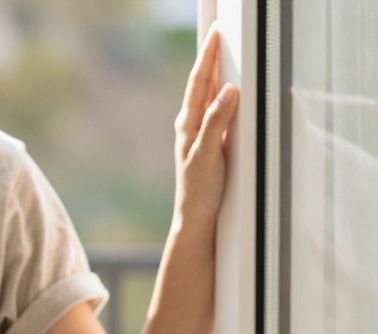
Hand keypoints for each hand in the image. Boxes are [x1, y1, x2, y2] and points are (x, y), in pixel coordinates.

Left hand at [174, 25, 239, 226]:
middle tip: (217, 33)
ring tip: (220, 51)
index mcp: (188, 124)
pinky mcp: (209, 141)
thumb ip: (216, 123)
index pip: (199, 83)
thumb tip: (228, 91)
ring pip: (208, 95)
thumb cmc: (199, 189)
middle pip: (202, 84)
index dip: (208, 57)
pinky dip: (221, 93)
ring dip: (215, 72)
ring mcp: (199, 133)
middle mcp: (191, 125)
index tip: (215, 35)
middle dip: (210, 58)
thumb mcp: (208, 155)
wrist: (195, 216)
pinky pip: (215, 110)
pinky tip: (226, 87)